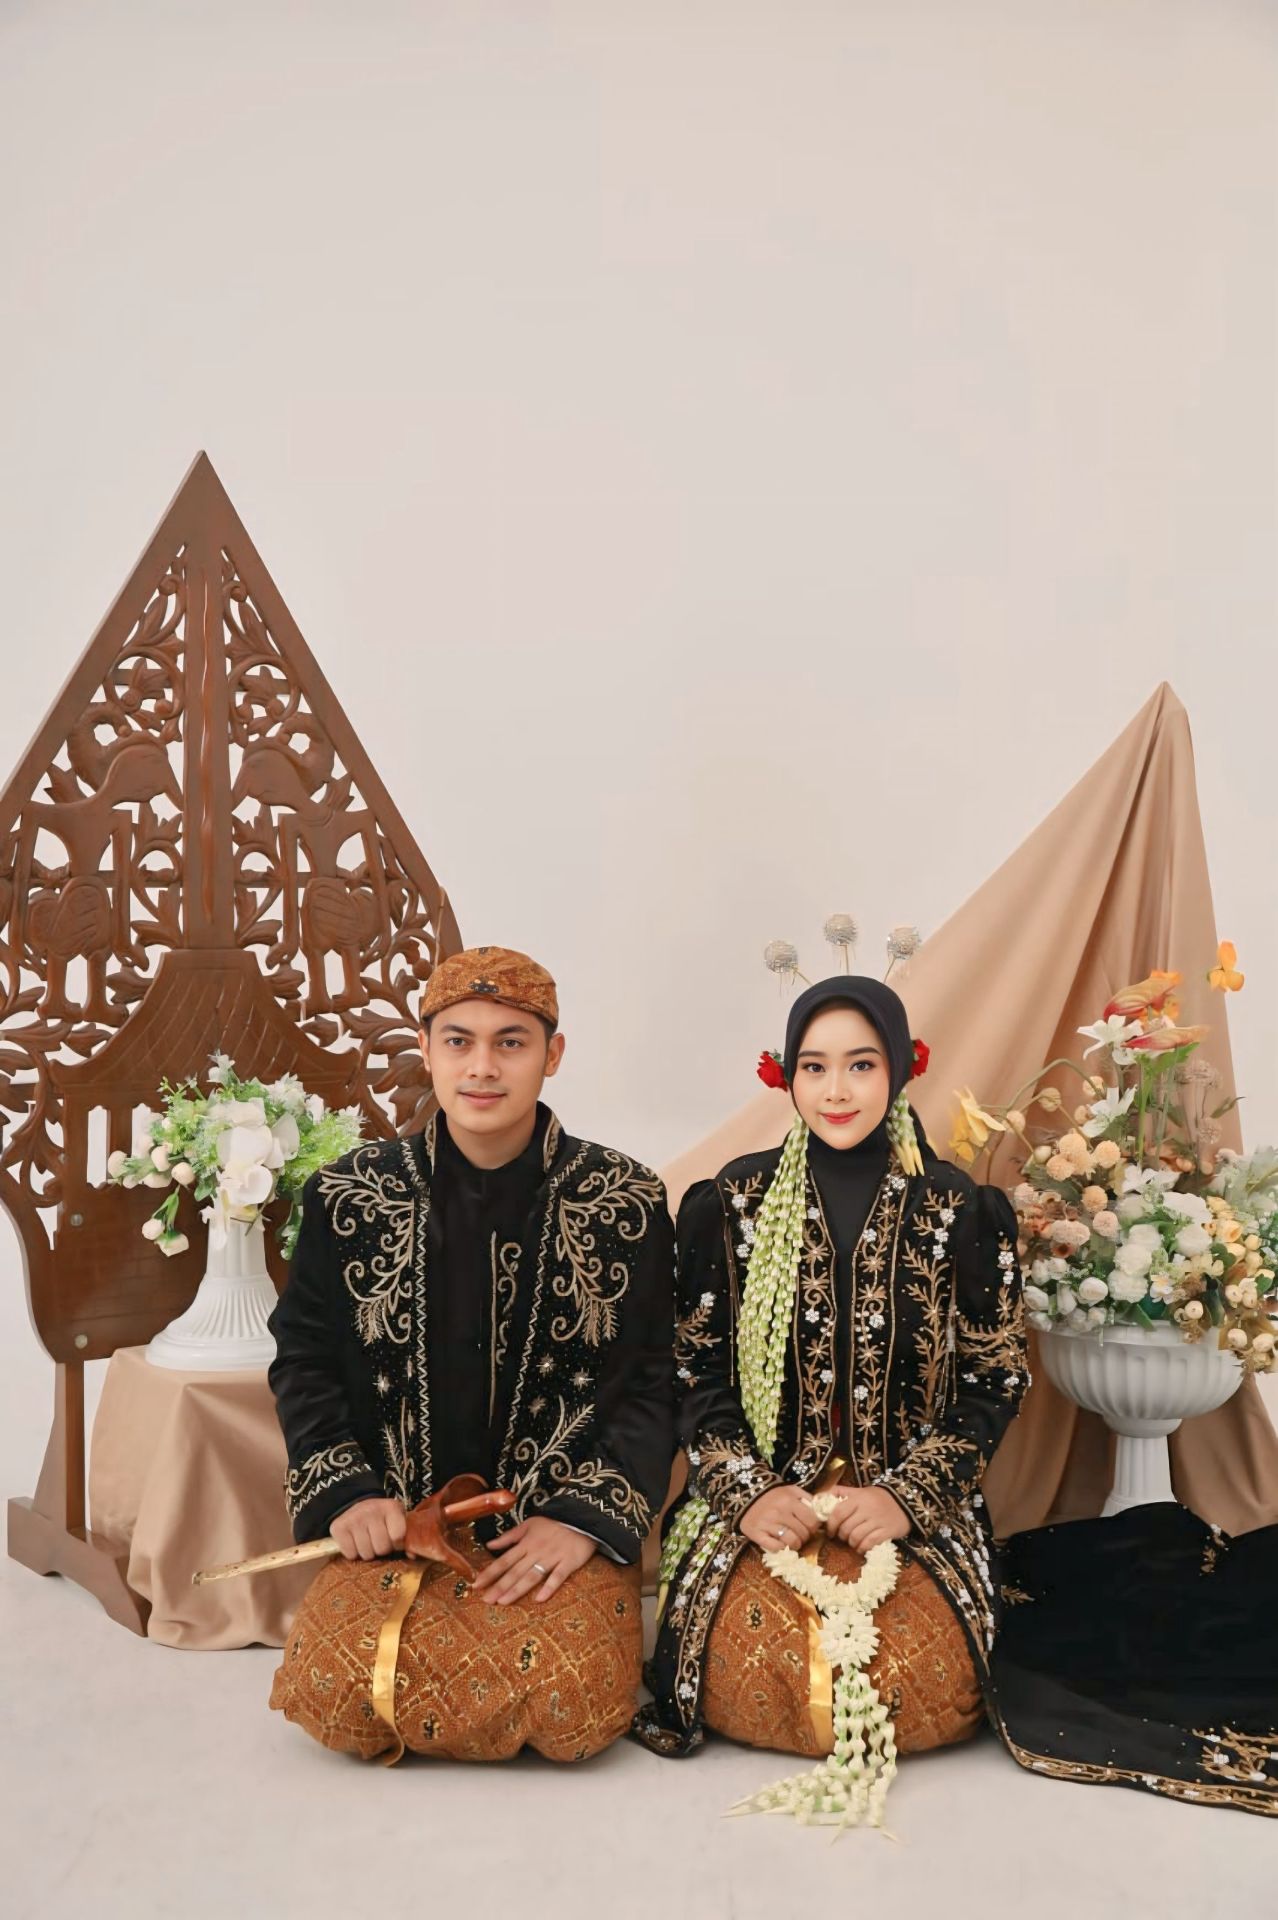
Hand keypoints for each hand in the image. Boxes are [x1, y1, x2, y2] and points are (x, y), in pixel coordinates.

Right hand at [330, 1497, 406, 1560]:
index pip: (398, 1536)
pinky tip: (354, 1542)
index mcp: (391, 1507)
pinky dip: (353, 1553)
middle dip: (381, 1549)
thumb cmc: (381, 1518)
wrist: (356, 1504)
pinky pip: (350, 1554)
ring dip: (367, 1552)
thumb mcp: (397, 1520)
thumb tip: (412, 1556)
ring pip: (366, 1554)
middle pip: (381, 1548)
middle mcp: (372, 1510)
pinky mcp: (338, 1527)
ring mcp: (354, 1518)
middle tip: (378, 1540)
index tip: (393, 1539)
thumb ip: (406, 1537)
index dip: (396, 1543)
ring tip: (366, 1540)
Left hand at [471, 1517, 596, 1605]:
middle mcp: (537, 1551)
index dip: (490, 1572)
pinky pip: (558, 1576)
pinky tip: (539, 1599)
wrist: (582, 1517)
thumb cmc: (554, 1522)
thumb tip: (489, 1544)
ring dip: (517, 1589)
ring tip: (503, 1602)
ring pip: (532, 1575)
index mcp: (526, 1543)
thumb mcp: (529, 1524)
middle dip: (499, 1586)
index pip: (504, 1560)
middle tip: (485, 1600)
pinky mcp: (569, 1562)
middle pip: (515, 1571)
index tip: (476, 1585)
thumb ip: (509, 1537)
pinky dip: (549, 1587)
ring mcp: (553, 1557)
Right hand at [739, 1484, 820, 1551]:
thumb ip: (808, 1499)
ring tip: (792, 1540)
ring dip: (795, 1544)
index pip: (812, 1521)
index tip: (810, 1527)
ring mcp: (767, 1523)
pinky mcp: (756, 1534)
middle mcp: (779, 1512)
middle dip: (805, 1537)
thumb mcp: (792, 1491)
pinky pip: (776, 1548)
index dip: (814, 1527)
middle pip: (803, 1533)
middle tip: (800, 1534)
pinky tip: (780, 1543)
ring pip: (792, 1542)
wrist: (747, 1495)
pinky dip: (781, 1548)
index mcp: (790, 1500)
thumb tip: (824, 1512)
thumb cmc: (774, 1495)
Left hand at [824, 1486, 910, 1552]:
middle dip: (841, 1535)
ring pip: (856, 1537)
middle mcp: (867, 1509)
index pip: (838, 1512)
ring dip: (851, 1543)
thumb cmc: (876, 1498)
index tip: (830, 1531)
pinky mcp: (888, 1531)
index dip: (831, 1524)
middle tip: (843, 1537)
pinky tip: (862, 1547)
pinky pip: (870, 1543)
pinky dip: (862, 1548)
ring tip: (853, 1542)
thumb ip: (839, 1493)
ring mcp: (878, 1520)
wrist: (904, 1502)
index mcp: (858, 1498)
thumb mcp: (858, 1491)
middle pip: (846, 1527)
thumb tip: (818, 1498)